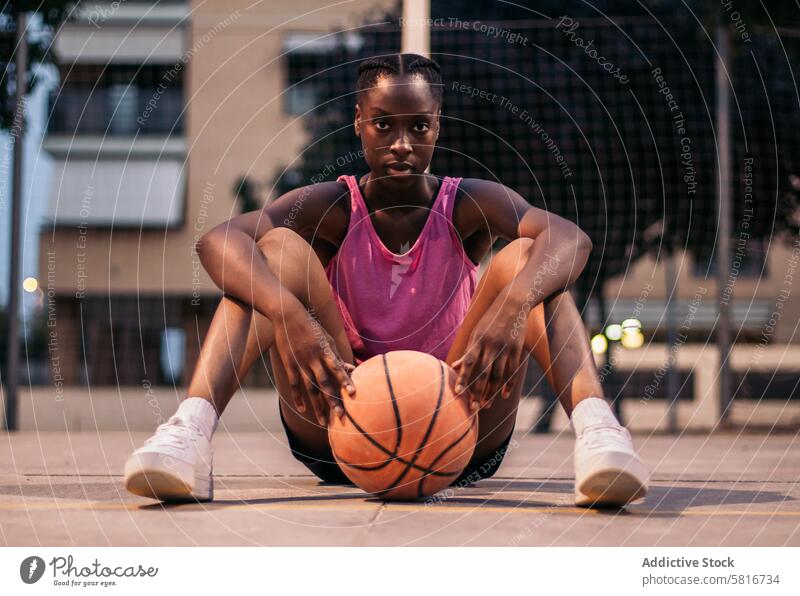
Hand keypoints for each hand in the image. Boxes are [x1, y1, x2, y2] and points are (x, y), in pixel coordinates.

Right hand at [272, 304, 355, 425]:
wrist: (288, 315)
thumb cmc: (310, 326)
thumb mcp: (326, 337)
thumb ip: (337, 355)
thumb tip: (352, 368)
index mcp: (325, 351)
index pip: (337, 369)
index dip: (345, 381)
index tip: (353, 393)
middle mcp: (314, 359)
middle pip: (325, 384)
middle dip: (333, 401)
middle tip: (341, 416)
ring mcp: (301, 362)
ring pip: (311, 388)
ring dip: (318, 406)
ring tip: (323, 421)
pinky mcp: (289, 364)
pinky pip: (295, 384)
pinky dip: (298, 398)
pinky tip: (303, 410)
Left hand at [451, 297, 527, 410]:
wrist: (514, 302)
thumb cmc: (490, 318)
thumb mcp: (476, 331)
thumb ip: (468, 350)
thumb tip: (454, 366)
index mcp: (478, 339)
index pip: (469, 362)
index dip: (463, 378)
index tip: (458, 393)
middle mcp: (491, 345)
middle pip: (484, 373)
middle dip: (478, 392)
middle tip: (474, 408)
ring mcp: (506, 348)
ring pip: (498, 376)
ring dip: (492, 393)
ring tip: (486, 405)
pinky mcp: (517, 350)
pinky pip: (513, 371)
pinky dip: (508, 385)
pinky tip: (503, 395)